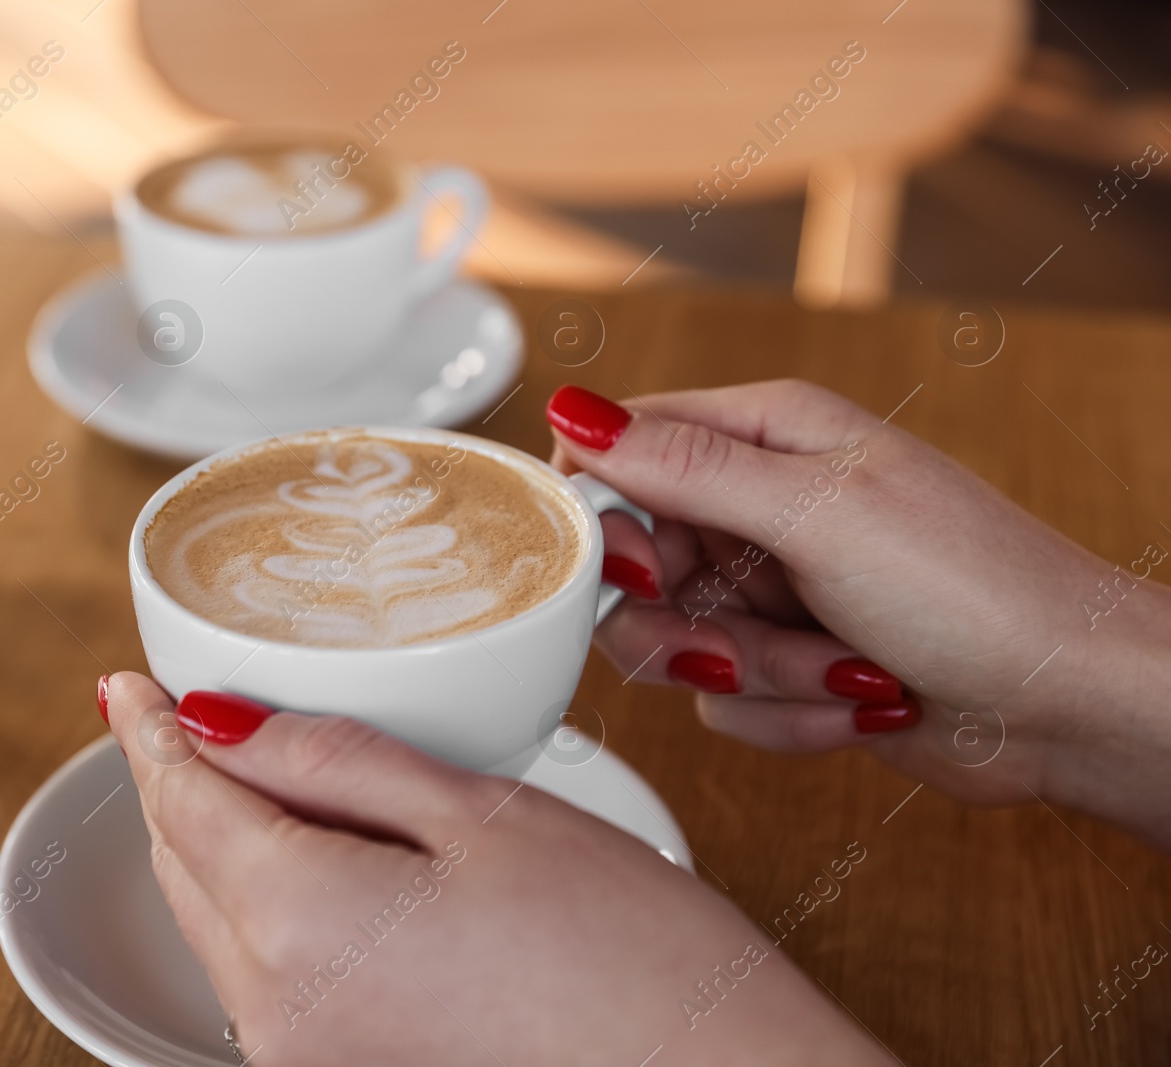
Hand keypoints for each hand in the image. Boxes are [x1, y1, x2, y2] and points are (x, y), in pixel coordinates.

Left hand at [104, 672, 890, 1065]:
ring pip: (220, 925)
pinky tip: (309, 862)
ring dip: (221, 844)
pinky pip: (266, 977)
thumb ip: (338, 762)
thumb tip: (227, 723)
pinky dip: (265, 907)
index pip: (183, 801)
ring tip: (253, 771)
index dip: (149, 731)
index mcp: (299, 924)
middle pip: (186, 867)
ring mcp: (304, 1059)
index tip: (127, 686)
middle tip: (185, 711)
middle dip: (178, 782)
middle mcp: (276, 1012)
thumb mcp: (484, 815)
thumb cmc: (629, 953)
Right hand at [547, 379, 1170, 846]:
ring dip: (754, 673)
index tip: (630, 570)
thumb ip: (684, 467)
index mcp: (766, 437)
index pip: (621, 453)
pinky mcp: (783, 663)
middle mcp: (757, 508)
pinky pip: (721, 699)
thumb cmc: (975, 587)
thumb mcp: (817, 512)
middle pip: (632, 563)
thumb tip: (574, 410)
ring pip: (671, 641)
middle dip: (684, 622)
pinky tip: (857, 701)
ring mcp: (768, 589)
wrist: (1065, 706)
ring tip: (840, 670)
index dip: (603, 518)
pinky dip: (784, 713)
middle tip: (733, 642)